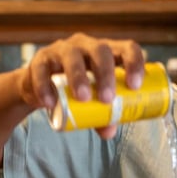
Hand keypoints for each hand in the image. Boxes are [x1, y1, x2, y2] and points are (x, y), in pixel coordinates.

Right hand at [19, 33, 146, 139]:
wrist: (42, 87)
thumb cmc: (75, 91)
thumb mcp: (92, 103)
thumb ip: (103, 116)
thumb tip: (110, 132)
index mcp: (106, 52)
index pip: (126, 48)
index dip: (134, 63)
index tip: (135, 86)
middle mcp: (86, 45)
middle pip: (100, 50)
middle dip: (106, 73)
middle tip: (107, 98)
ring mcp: (62, 50)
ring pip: (72, 56)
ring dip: (79, 77)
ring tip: (83, 98)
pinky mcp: (41, 60)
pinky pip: (42, 70)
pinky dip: (45, 87)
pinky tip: (50, 103)